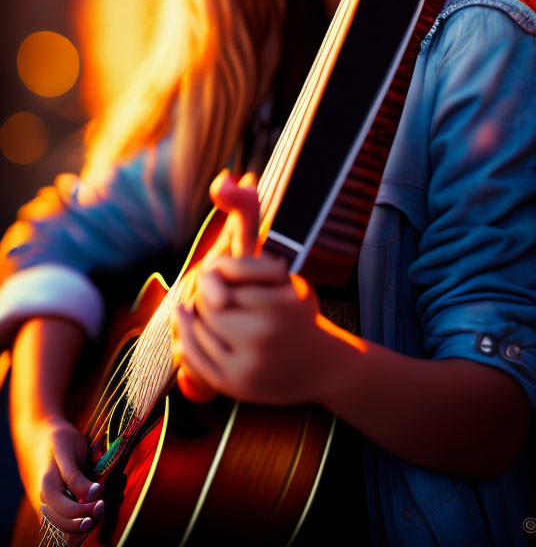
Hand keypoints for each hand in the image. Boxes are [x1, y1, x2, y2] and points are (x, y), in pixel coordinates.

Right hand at [23, 415, 103, 534]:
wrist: (41, 436)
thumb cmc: (59, 439)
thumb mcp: (69, 450)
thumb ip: (76, 475)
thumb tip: (92, 495)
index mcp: (47, 484)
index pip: (63, 509)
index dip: (83, 509)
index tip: (100, 498)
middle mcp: (44, 499)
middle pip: (62, 524)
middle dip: (84, 521)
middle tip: (101, 506)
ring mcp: (47, 504)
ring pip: (62, 526)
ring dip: (82, 523)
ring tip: (98, 508)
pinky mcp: (52, 505)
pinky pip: (63, 521)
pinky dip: (77, 520)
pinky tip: (91, 510)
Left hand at [171, 170, 333, 405]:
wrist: (321, 367)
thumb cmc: (292, 305)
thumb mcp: (273, 263)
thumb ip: (247, 215)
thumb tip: (225, 178)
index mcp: (282, 300)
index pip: (222, 272)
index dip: (219, 271)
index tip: (228, 275)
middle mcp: (268, 333)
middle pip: (207, 301)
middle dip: (206, 294)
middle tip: (211, 294)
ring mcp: (251, 363)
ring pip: (196, 327)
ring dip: (193, 317)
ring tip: (203, 312)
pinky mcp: (237, 386)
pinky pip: (193, 358)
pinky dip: (186, 341)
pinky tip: (194, 331)